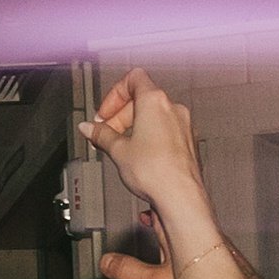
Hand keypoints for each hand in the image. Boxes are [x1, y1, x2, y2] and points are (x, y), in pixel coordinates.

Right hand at [83, 68, 206, 218]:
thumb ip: (101, 135)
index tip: (104, 114)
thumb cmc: (157, 173)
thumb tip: (90, 129)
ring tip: (121, 150)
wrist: (181, 199)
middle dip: (120, 116)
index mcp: (155, 101)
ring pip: (154, 119)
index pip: (133, 79)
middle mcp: (173, 110)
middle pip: (142, 101)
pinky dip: (150, 141)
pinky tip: (139, 159)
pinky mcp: (188, 145)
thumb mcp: (118, 151)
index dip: (114, 95)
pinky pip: (165, 134)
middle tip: (106, 135)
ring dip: (135, 129)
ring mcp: (184, 127)